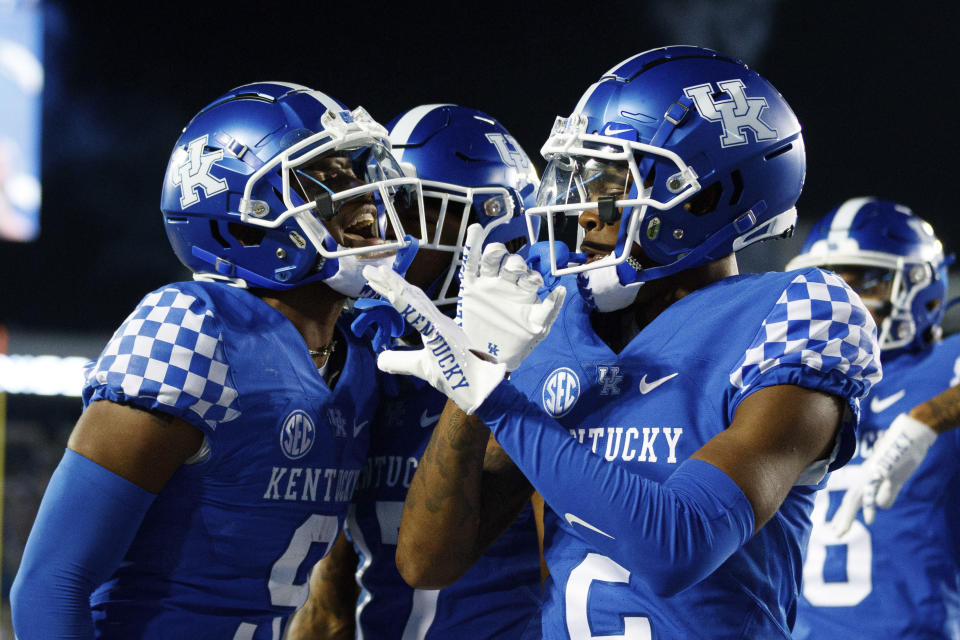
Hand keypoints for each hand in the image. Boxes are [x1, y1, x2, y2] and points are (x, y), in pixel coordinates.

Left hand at [362, 265, 505, 413]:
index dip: (394, 289)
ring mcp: (441, 326)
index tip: (375, 279)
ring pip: (415, 300)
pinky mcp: (442, 336)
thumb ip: (400, 362)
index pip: (411, 302)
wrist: (480, 389)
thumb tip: (379, 360)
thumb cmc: (455, 377)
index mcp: (435, 325)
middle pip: (411, 295)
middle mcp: (439, 320)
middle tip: (369, 269)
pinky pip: (420, 318)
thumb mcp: (420, 367)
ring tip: (377, 273)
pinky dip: (406, 305)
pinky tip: (392, 295)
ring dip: (395, 285)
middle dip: (390, 281)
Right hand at [457, 223, 565, 370]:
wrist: (492, 358)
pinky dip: (473, 245)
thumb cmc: (518, 343)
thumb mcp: (538, 328)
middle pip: (511, 263)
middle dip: (516, 263)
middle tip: (516, 273)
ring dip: (497, 252)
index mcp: (524, 291)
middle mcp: (507, 284)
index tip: (531, 281)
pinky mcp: (472, 289)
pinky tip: (476, 230)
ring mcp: (489, 285)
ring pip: (492, 259)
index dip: (532, 274)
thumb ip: (549, 309)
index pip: (529, 273)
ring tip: (498, 254)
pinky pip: (471, 264)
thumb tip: (560, 289)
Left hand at [830, 413, 936, 535]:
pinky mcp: (883, 472)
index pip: (851, 497)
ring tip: (840, 531)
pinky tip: (868, 520)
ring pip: (856, 498)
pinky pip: (874, 491)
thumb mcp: (894, 476)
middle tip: (834, 534)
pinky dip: (869, 506)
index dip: (844, 512)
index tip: (837, 526)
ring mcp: (873, 474)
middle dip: (842, 518)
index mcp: (867, 476)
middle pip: (850, 500)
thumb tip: (881, 507)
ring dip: (848, 516)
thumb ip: (888, 492)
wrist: (911, 432)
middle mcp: (865, 476)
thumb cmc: (903, 451)